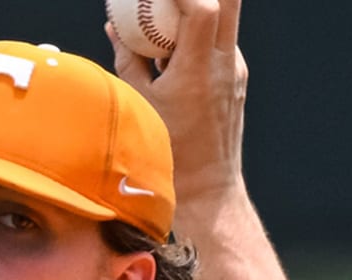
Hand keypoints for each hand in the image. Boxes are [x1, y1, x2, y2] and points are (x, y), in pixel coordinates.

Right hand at [107, 0, 248, 215]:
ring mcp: (235, 70)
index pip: (202, 7)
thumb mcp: (139, 103)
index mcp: (199, 69)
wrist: (207, 189)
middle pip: (229, 0)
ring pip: (226, 18)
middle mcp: (225, 64)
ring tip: (163, 18)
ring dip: (198, 9)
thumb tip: (115, 28)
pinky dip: (199, 32)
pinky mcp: (236, 79)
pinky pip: (220, 41)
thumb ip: (127, 59)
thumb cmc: (170, 153)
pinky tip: (173, 46)